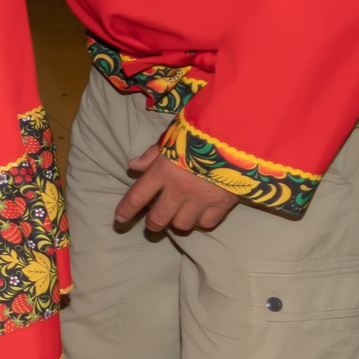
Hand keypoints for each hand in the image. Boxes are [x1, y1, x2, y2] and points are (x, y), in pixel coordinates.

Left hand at [116, 148, 240, 233]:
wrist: (239, 137)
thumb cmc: (201, 134)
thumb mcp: (173, 138)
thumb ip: (152, 154)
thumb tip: (133, 166)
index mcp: (163, 171)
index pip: (137, 196)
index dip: (126, 210)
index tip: (120, 219)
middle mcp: (179, 189)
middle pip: (158, 218)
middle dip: (152, 223)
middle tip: (153, 222)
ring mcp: (200, 199)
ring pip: (181, 225)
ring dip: (177, 222)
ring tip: (179, 215)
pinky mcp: (222, 205)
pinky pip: (205, 224)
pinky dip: (201, 222)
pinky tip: (200, 214)